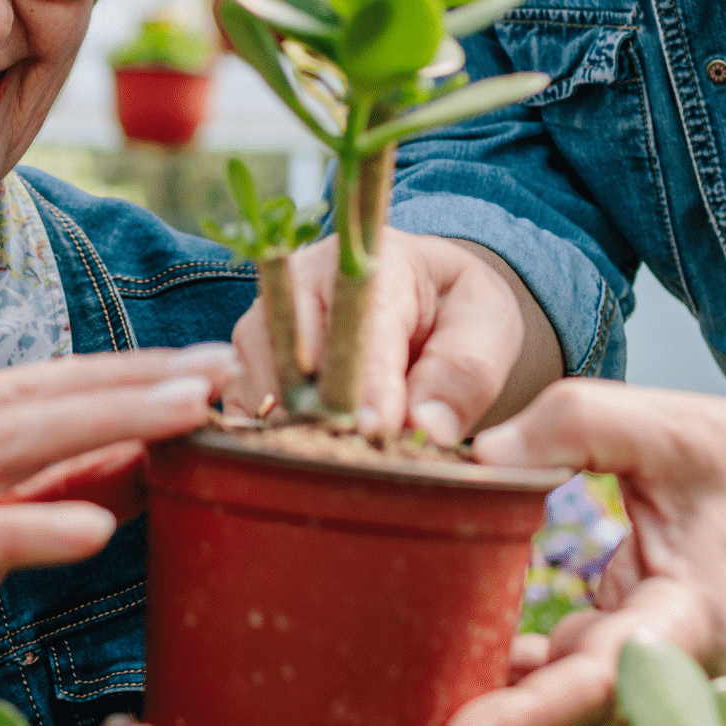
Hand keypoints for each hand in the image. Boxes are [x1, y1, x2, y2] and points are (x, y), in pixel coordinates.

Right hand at [0, 343, 238, 725]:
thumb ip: (58, 487)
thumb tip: (152, 460)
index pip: (53, 380)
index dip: (137, 368)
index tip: (216, 361)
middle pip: (44, 393)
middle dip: (139, 379)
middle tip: (222, 370)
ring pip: (16, 440)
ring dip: (109, 422)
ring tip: (186, 417)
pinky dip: (37, 526)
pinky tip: (98, 529)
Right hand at [230, 228, 554, 443]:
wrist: (425, 301)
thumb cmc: (455, 311)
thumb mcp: (487, 327)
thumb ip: (464, 373)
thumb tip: (429, 428)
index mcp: (368, 262)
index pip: (357, 325)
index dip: (367, 383)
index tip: (378, 429)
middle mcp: (301, 282)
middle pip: (293, 357)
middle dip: (326, 415)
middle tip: (363, 460)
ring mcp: (266, 320)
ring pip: (260, 385)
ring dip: (297, 432)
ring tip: (342, 462)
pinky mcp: (247, 360)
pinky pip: (239, 406)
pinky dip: (269, 440)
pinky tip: (306, 459)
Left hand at [439, 381, 725, 725]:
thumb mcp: (653, 422)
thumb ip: (561, 427)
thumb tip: (472, 458)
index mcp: (690, 616)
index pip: (599, 682)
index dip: (525, 719)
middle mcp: (674, 665)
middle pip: (569, 714)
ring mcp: (654, 670)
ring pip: (562, 704)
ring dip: (494, 705)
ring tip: (405, 706)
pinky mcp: (631, 658)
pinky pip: (563, 678)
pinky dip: (512, 674)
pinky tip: (443, 659)